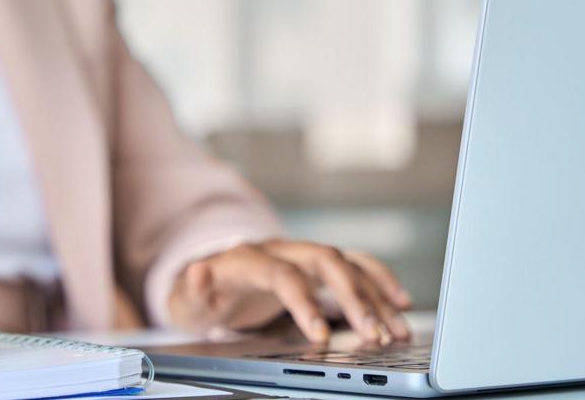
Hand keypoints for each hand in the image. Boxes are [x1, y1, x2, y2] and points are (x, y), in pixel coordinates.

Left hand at [167, 239, 412, 344]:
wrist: (206, 280)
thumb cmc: (199, 295)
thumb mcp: (185, 297)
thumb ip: (192, 287)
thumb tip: (197, 272)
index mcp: (246, 259)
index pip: (281, 273)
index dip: (302, 301)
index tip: (320, 335)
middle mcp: (280, 249)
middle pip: (325, 260)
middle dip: (353, 296)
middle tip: (373, 334)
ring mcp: (301, 254)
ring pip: (346, 263)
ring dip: (374, 294)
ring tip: (394, 329)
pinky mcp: (316, 265)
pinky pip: (355, 264)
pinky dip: (379, 280)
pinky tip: (399, 304)